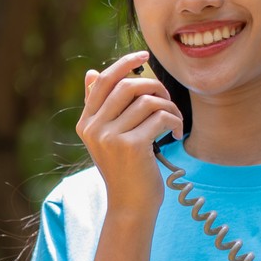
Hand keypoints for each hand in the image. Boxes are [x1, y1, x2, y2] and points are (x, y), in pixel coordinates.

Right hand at [75, 51, 182, 219]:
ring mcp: (110, 137)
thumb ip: (100, 107)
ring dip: (168, 107)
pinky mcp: (130, 146)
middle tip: (166, 100)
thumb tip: (91, 73)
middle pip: (128, 85)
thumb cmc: (125, 169)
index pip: (104, 80)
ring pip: (147, 100)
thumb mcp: (107, 137)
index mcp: (86, 123)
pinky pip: (159, 117)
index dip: (125, 62)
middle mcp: (93, 128)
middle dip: (154, 86)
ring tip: (173, 120)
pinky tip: (175, 134)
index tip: (144, 55)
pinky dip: (174, 121)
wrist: (130, 206)